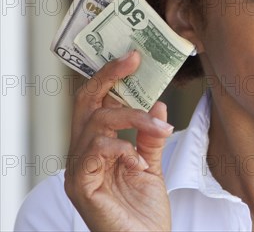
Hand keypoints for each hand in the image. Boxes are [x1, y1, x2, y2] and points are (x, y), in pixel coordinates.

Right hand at [64, 51, 172, 230]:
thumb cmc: (144, 212)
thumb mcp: (151, 165)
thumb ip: (150, 137)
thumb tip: (158, 104)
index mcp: (97, 147)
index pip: (96, 103)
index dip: (110, 77)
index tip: (134, 57)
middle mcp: (82, 154)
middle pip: (86, 103)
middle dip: (108, 77)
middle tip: (134, 60)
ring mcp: (78, 170)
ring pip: (96, 122)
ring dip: (133, 118)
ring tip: (159, 128)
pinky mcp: (80, 186)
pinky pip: (97, 151)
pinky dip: (123, 149)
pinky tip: (140, 162)